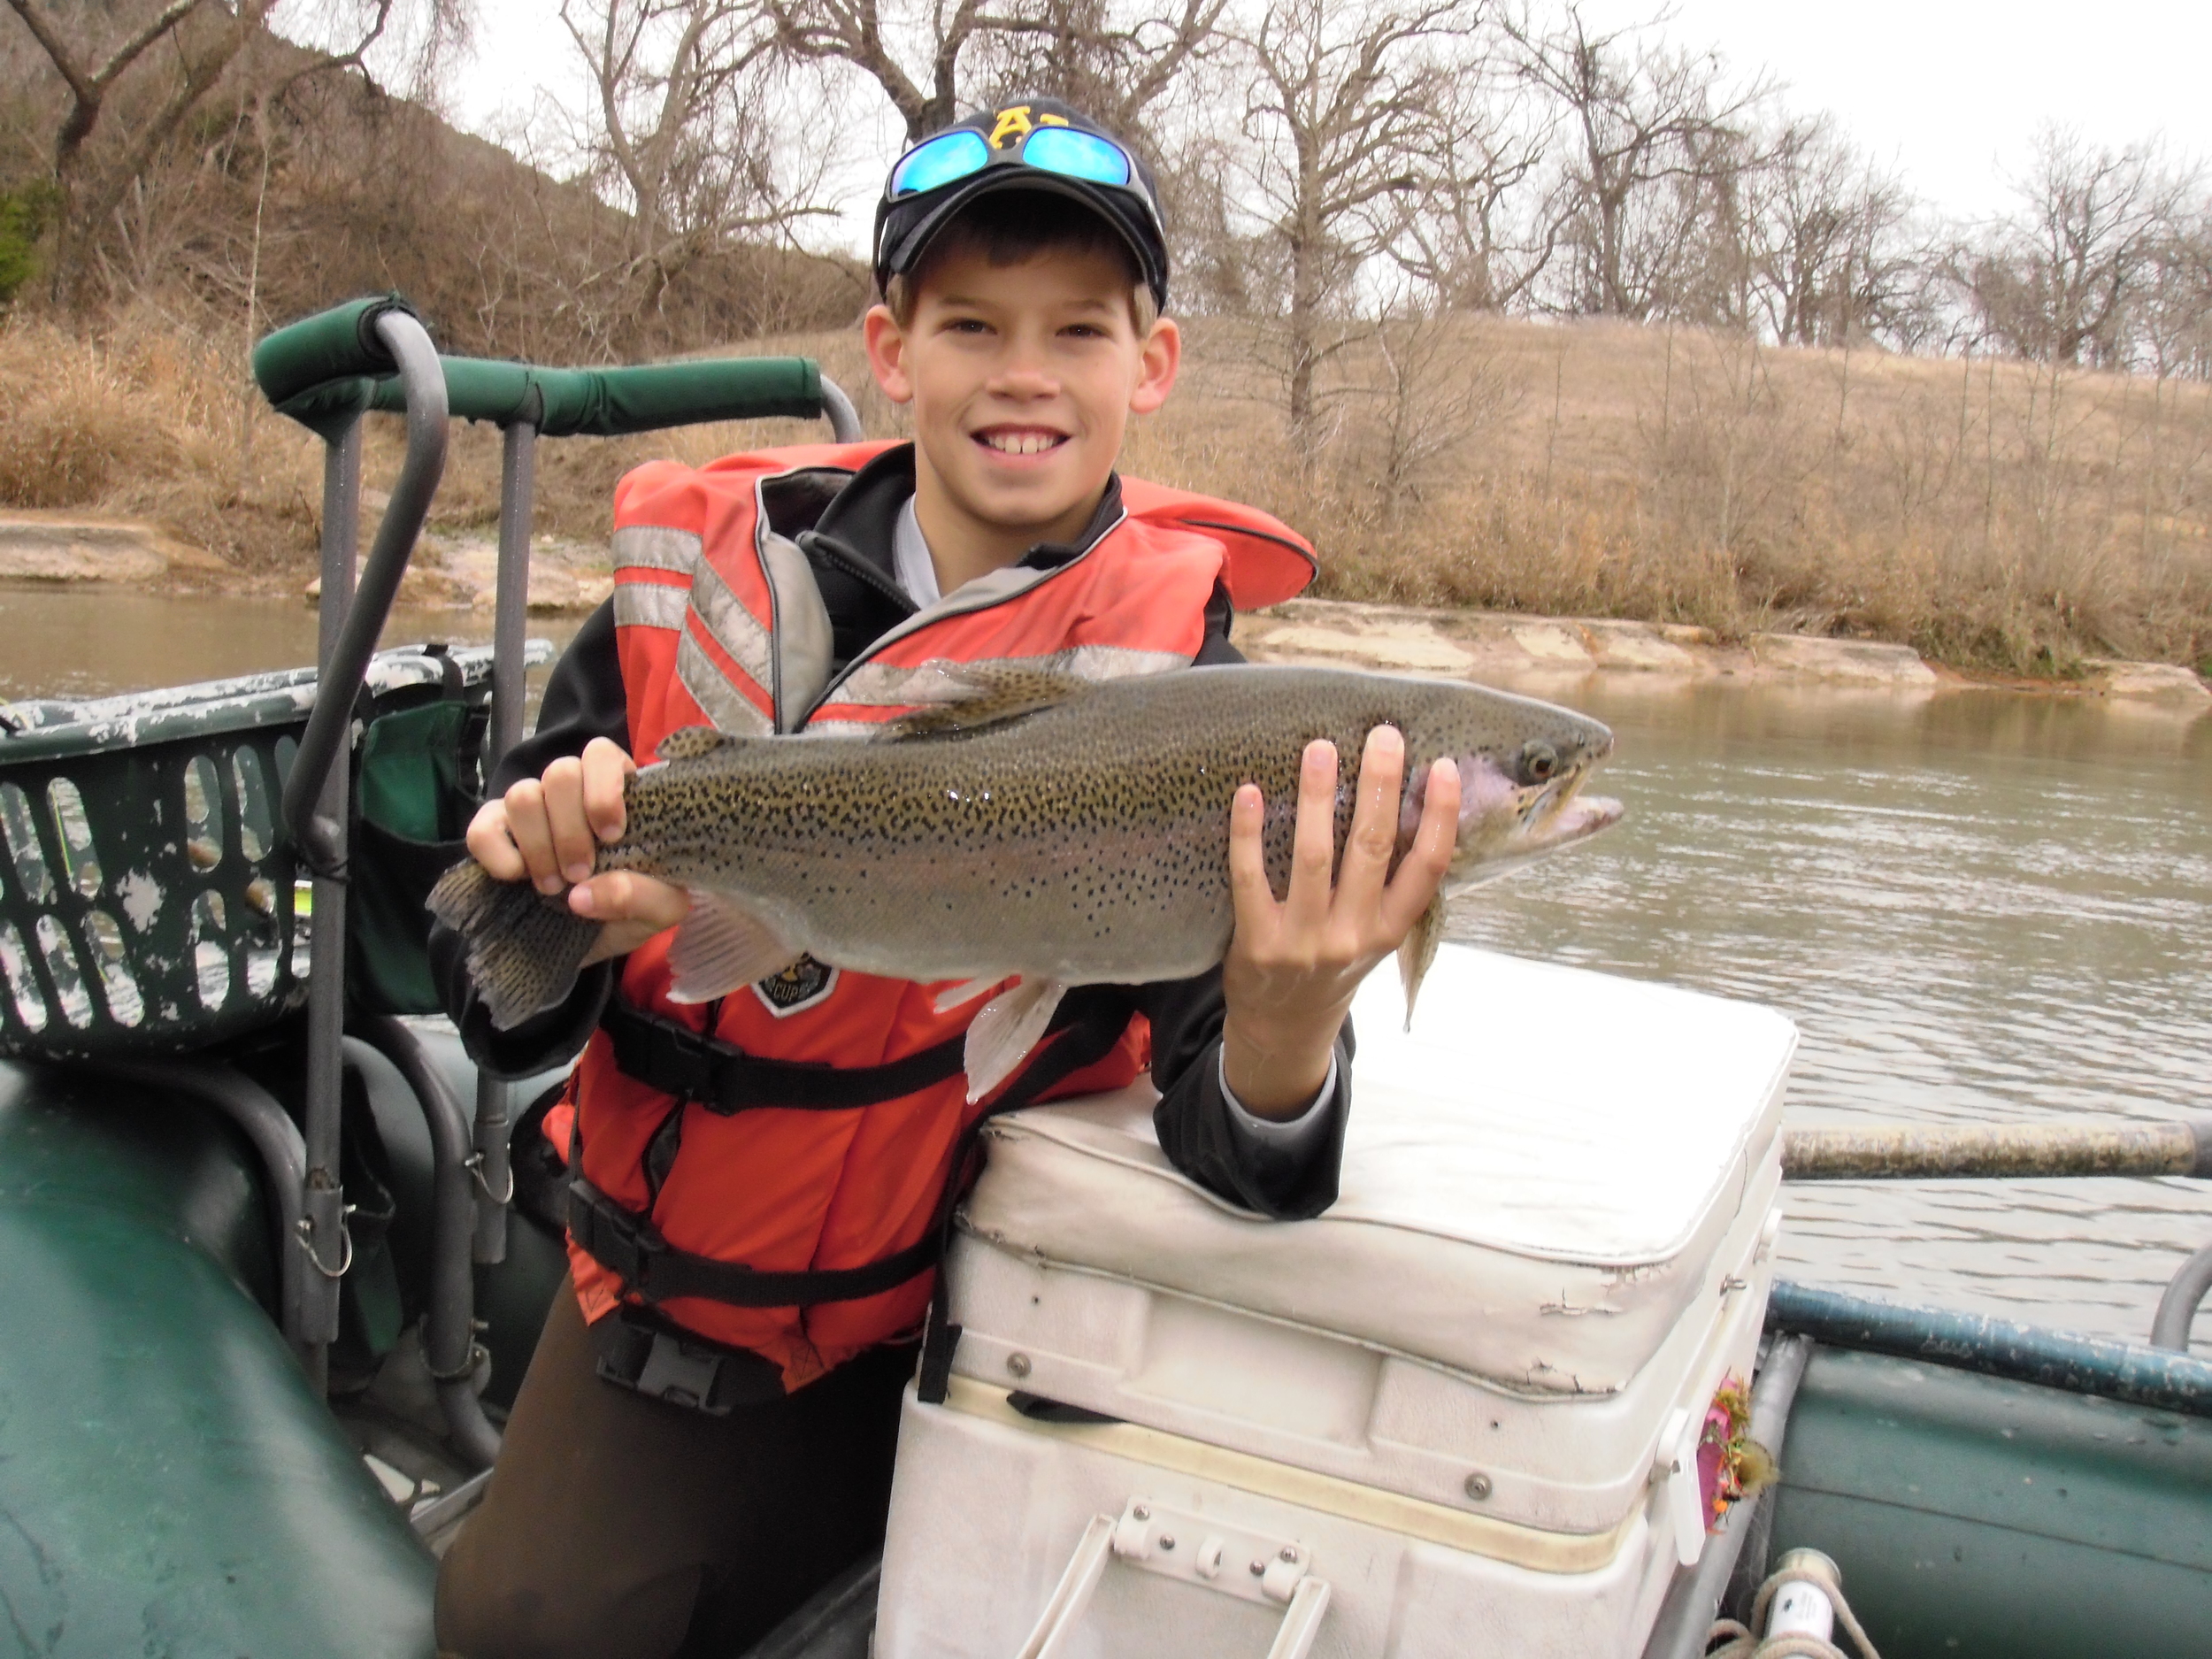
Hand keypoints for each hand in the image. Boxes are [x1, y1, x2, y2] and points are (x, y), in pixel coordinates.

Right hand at [464, 736, 688, 965]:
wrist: (594, 942)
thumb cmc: (635, 909)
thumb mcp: (660, 908)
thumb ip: (640, 896)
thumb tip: (582, 892)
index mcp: (619, 791)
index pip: (601, 754)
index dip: (603, 789)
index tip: (611, 836)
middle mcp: (572, 791)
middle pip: (560, 772)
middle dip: (570, 830)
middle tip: (579, 873)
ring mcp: (531, 809)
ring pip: (522, 795)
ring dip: (538, 845)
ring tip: (552, 887)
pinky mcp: (494, 833)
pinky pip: (482, 829)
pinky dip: (498, 855)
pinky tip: (517, 878)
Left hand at [1220, 726, 1459, 1116]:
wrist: (1283, 1028)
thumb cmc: (1333, 963)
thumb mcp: (1375, 934)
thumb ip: (1388, 883)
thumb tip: (1401, 797)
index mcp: (1391, 929)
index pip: (1428, 868)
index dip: (1439, 817)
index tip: (1441, 766)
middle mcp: (1353, 935)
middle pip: (1372, 850)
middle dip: (1379, 787)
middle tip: (1382, 735)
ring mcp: (1305, 941)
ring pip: (1315, 858)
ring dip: (1317, 798)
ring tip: (1320, 748)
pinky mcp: (1257, 943)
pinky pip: (1251, 880)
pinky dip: (1248, 835)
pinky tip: (1249, 793)